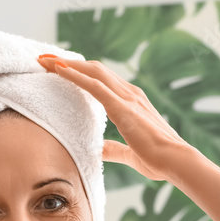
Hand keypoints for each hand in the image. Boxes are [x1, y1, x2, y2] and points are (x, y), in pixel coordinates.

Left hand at [37, 54, 188, 181]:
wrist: (174, 161)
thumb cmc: (158, 159)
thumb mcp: (129, 153)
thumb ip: (114, 149)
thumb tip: (99, 150)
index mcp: (132, 101)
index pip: (101, 80)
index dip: (80, 72)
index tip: (59, 70)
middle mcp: (130, 93)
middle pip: (94, 69)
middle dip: (68, 63)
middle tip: (45, 59)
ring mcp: (127, 97)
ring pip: (92, 71)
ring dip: (66, 64)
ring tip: (45, 59)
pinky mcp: (122, 106)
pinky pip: (94, 85)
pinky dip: (75, 75)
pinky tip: (58, 69)